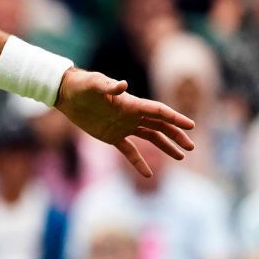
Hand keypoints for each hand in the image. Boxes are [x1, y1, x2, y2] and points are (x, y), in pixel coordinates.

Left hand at [53, 67, 195, 177]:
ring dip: (165, 146)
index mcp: (132, 104)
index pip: (159, 111)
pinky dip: (138, 162)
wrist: (67, 94)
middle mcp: (132, 115)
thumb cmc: (82, 85)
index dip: (175, 118)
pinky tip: (148, 174)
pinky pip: (129, 151)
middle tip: (190, 147)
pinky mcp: (112, 136)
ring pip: (151, 137)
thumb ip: (108, 86)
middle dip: (176, 136)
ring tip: (180, 157)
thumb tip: (123, 85)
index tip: (190, 126)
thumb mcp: (94, 84)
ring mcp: (123, 126)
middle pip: (160, 126)